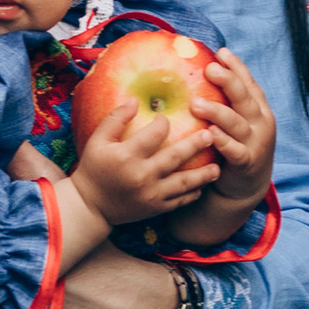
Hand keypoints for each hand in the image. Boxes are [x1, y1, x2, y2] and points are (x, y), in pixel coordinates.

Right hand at [72, 91, 221, 228]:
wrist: (90, 207)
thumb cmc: (93, 169)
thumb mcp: (97, 141)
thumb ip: (115, 119)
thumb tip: (135, 100)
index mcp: (126, 156)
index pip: (154, 134)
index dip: (164, 123)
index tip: (167, 118)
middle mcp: (141, 176)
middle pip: (175, 157)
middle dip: (195, 144)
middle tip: (212, 133)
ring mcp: (150, 195)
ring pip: (183, 183)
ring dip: (203, 174)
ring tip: (217, 166)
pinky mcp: (155, 209)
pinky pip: (179, 201)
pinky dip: (193, 194)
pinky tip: (203, 185)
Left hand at [187, 50, 275, 217]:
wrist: (245, 186)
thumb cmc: (234, 145)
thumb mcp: (236, 120)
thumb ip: (226, 100)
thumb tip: (200, 69)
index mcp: (258, 108)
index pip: (248, 83)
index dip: (236, 67)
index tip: (220, 52)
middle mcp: (260, 122)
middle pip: (244, 98)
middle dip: (228, 81)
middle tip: (209, 69)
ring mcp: (256, 143)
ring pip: (237, 123)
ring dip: (217, 112)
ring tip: (196, 103)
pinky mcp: (247, 163)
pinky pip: (235, 151)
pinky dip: (223, 142)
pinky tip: (210, 134)